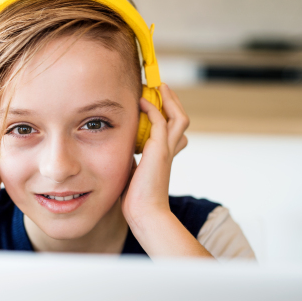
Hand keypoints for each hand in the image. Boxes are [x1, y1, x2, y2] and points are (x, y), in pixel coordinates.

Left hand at [121, 83, 189, 225]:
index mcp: (164, 156)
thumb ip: (132, 160)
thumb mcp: (133, 173)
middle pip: (180, 118)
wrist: (145, 214)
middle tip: (161, 88)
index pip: (173, 130)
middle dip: (172, 101)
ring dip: (169, 100)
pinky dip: (153, 108)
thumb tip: (121, 154)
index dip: (168, 114)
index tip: (155, 103)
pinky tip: (142, 102)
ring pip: (178, 117)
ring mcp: (167, 150)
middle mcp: (170, 150)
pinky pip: (160, 121)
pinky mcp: (159, 150)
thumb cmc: (137, 200)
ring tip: (158, 87)